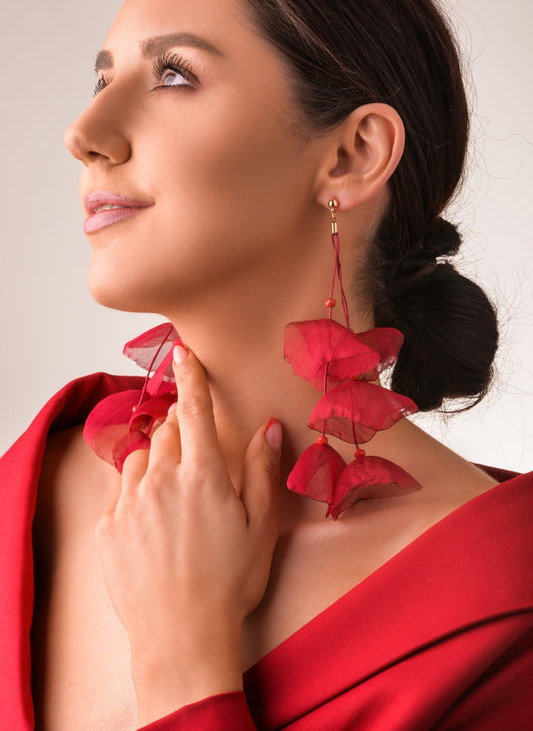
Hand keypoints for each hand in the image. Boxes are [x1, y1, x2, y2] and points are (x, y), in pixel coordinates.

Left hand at [95, 341, 281, 722]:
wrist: (180, 637)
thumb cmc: (229, 584)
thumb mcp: (262, 527)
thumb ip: (263, 470)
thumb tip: (269, 426)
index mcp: (204, 474)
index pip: (196, 408)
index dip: (190, 375)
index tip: (183, 352)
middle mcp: (162, 479)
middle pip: (168, 430)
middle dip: (182, 429)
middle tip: (197, 457)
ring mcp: (129, 502)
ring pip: (141, 457)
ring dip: (156, 461)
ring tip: (174, 495)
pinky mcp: (107, 526)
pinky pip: (120, 491)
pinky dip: (136, 493)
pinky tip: (152, 524)